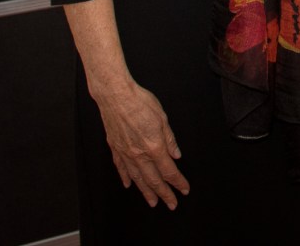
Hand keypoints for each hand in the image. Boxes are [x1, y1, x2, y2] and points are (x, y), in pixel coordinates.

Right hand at [91, 79, 189, 207]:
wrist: (116, 95)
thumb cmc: (140, 102)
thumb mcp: (163, 118)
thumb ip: (170, 139)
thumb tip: (176, 155)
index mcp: (154, 146)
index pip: (169, 171)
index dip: (178, 182)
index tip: (184, 190)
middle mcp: (139, 154)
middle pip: (154, 180)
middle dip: (164, 194)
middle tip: (171, 204)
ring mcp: (125, 153)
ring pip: (137, 179)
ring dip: (146, 192)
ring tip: (152, 202)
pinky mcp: (115, 148)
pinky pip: (121, 168)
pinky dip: (126, 178)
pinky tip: (129, 185)